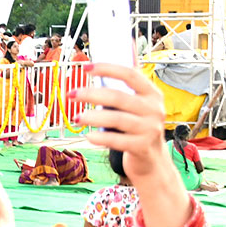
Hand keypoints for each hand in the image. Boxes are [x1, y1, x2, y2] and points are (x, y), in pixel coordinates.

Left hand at [74, 64, 167, 183]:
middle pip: (119, 97)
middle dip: (92, 94)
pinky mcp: (142, 147)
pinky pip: (117, 141)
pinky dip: (100, 138)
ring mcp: (149, 129)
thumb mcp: (137, 108)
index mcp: (152, 94)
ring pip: (117, 119)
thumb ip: (124, 92)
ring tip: (76, 117)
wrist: (151, 160)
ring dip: (93, 117)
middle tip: (71, 94)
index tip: (85, 68)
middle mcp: (154, 110)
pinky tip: (88, 136)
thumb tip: (104, 66)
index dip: (108, 69)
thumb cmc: (137, 129)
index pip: (130, 75)